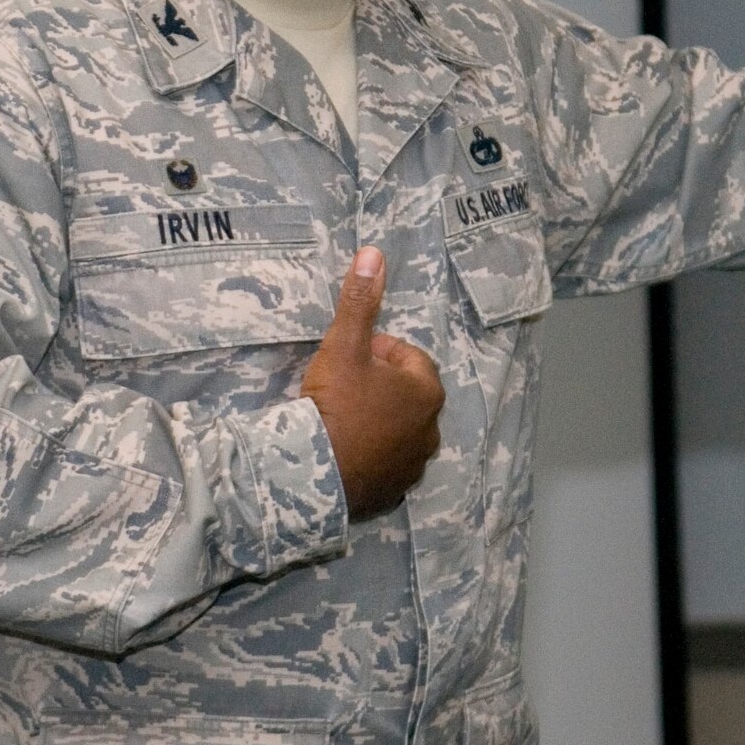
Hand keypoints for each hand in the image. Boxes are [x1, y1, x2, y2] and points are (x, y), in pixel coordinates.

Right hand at [300, 246, 444, 518]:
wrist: (314, 472)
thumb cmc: (335, 403)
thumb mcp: (345, 346)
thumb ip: (360, 301)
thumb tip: (374, 253)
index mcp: (426, 392)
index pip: (408, 357)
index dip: (377, 352)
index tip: (350, 358)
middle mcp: (431, 429)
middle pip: (405, 394)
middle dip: (379, 386)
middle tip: (342, 386)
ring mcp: (414, 464)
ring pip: (397, 429)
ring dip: (377, 420)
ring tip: (341, 419)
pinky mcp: (394, 490)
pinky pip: (386, 463)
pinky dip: (371, 454)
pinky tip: (344, 450)